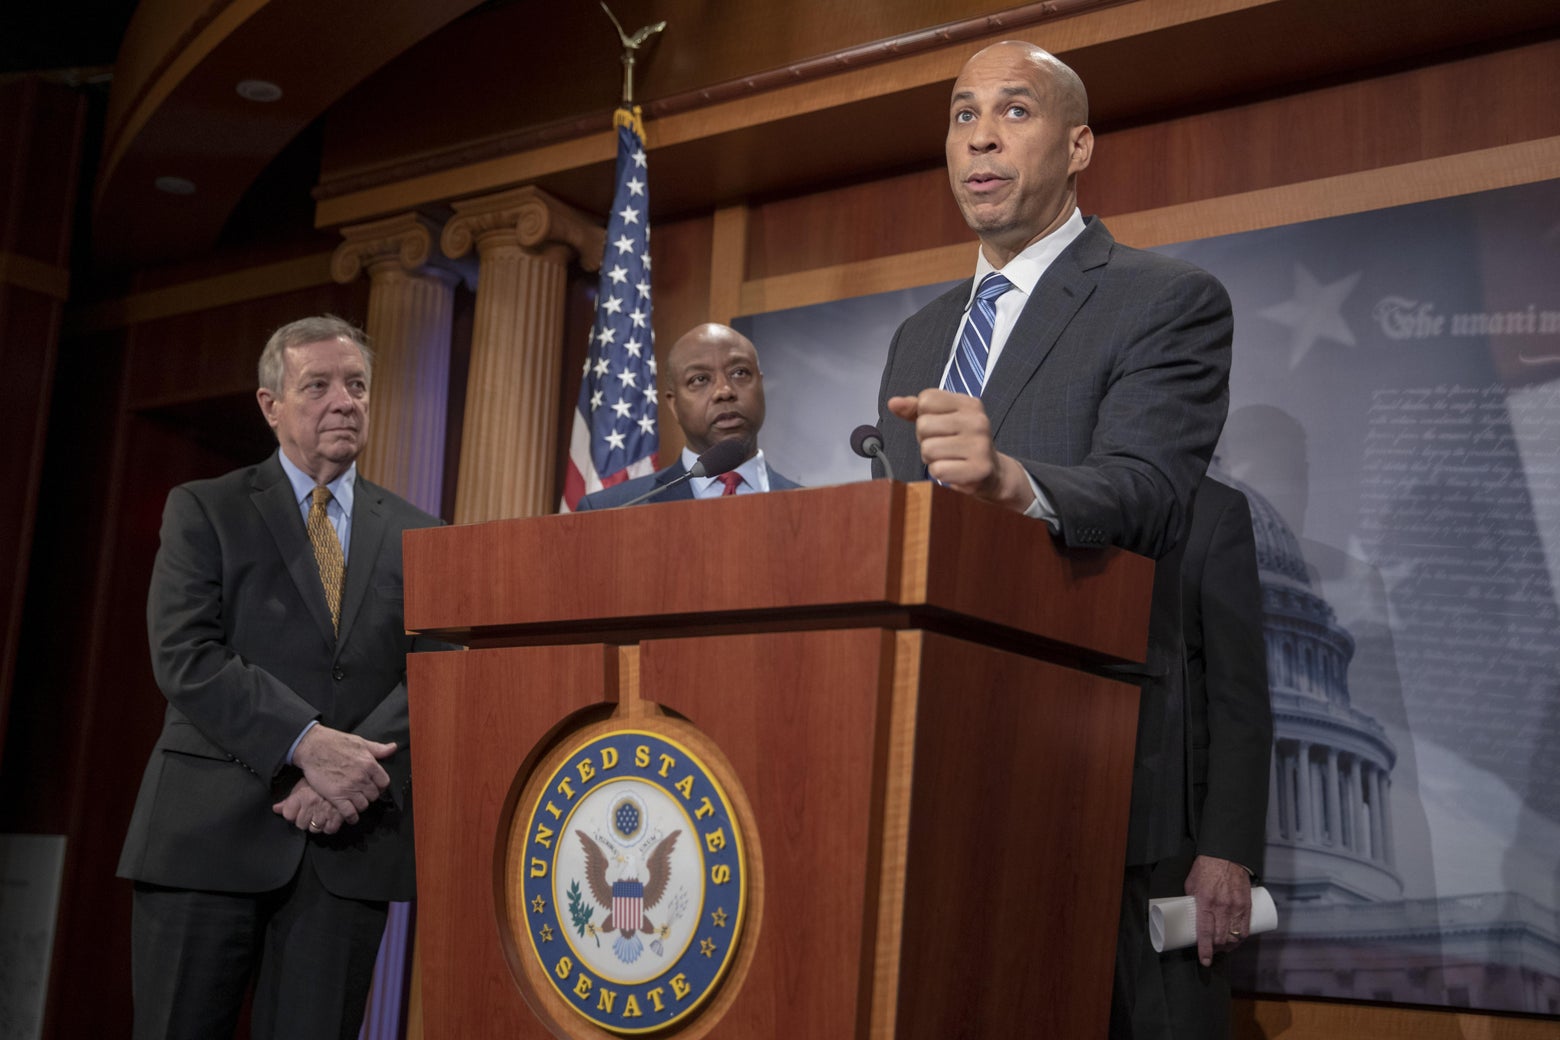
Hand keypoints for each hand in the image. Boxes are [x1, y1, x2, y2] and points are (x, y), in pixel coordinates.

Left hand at [271, 777, 344, 834]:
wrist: (345, 771)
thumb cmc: (322, 778)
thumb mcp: (303, 785)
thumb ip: (289, 800)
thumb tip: (275, 809)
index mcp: (301, 795)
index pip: (288, 815)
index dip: (292, 814)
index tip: (298, 811)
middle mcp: (311, 804)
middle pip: (300, 824)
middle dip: (305, 820)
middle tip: (312, 813)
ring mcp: (325, 811)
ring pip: (314, 829)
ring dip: (318, 824)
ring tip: (322, 815)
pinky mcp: (339, 815)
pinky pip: (330, 829)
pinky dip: (330, 826)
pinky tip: (331, 819)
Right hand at [291, 725, 396, 824]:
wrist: (313, 747)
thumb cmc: (336, 742)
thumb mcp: (361, 742)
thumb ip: (378, 749)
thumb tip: (393, 747)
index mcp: (370, 764)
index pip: (384, 783)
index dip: (380, 786)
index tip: (374, 786)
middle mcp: (362, 777)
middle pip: (374, 795)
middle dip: (369, 796)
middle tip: (362, 794)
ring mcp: (349, 788)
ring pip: (363, 805)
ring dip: (360, 805)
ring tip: (355, 802)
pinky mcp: (336, 796)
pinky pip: (349, 813)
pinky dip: (351, 817)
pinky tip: (350, 816)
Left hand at [886, 389, 1034, 511]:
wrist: (991, 473)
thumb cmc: (960, 443)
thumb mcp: (941, 420)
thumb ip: (915, 410)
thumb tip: (893, 403)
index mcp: (969, 403)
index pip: (926, 399)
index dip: (923, 416)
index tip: (939, 427)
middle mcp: (978, 421)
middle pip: (923, 425)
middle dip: (925, 439)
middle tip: (943, 446)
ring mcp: (980, 445)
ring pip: (928, 449)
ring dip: (931, 458)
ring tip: (948, 458)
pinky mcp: (978, 469)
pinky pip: (937, 470)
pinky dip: (939, 473)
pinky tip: (953, 470)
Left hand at [1186, 854, 1252, 966]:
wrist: (1226, 855)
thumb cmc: (1205, 868)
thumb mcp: (1191, 884)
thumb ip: (1191, 902)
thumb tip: (1188, 916)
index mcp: (1205, 902)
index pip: (1206, 932)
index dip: (1205, 950)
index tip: (1204, 960)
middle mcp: (1222, 906)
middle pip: (1221, 938)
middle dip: (1215, 949)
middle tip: (1210, 951)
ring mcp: (1236, 906)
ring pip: (1235, 936)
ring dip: (1228, 947)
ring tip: (1222, 949)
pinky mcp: (1246, 905)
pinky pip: (1246, 928)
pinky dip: (1241, 939)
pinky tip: (1236, 942)